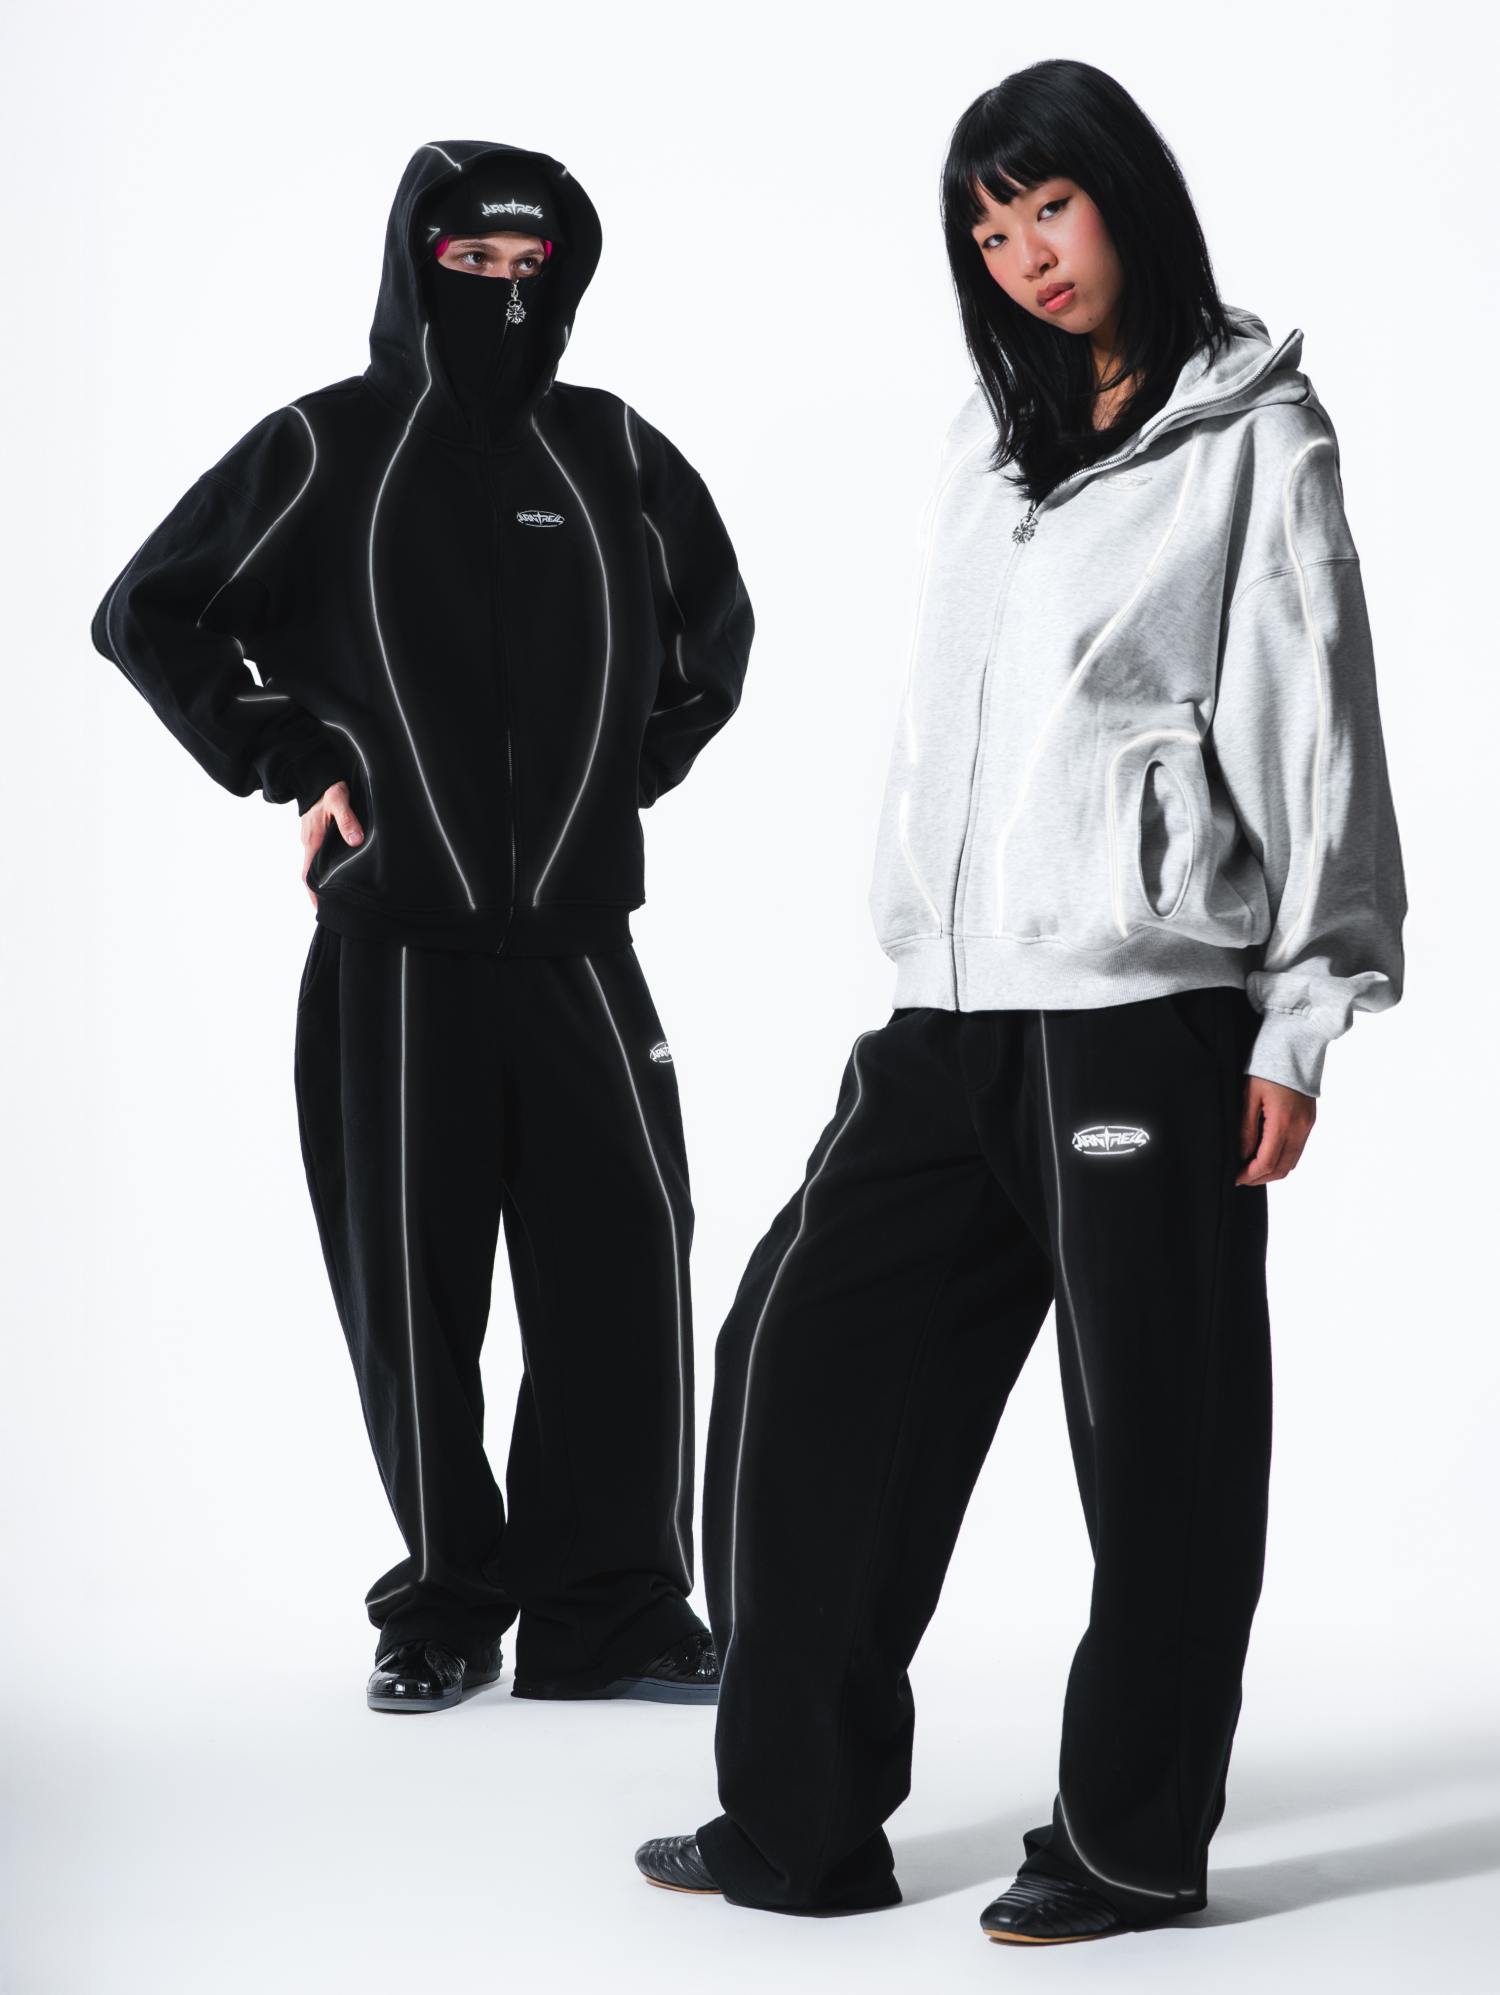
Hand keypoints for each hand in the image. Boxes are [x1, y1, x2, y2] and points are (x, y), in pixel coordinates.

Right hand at [300, 781, 363, 908]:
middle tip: (332, 911)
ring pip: (315, 867)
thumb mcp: (339, 800)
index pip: (308, 874)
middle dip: (318, 895)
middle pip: (310, 875)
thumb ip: (347, 819)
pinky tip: (336, 876)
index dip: (313, 894)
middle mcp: (309, 842)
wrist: (316, 775)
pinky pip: (319, 857)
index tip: (321, 909)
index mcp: (313, 840)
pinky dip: (324, 870)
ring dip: (321, 883)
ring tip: (336, 899)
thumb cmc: (328, 787)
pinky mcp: (317, 835)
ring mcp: (311, 839)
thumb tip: (355, 841)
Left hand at [1237, 1076, 1315, 1185]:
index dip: (1248, 1175)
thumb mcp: (1248, 1095)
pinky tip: (1265, 1154)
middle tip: (1239, 1177)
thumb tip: (1240, 1155)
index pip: (1266, 1163)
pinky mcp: (1309, 1122)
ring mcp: (1307, 1126)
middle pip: (1281, 1169)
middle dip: (1258, 1177)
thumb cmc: (1267, 1066)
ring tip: (1249, 1168)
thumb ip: (1245, 1128)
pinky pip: (1297, 1150)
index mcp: (1283, 1123)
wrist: (1295, 1046)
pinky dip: (1281, 1159)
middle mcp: (1299, 1129)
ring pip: (1291, 1163)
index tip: (1234, 1177)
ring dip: (1271, 1171)